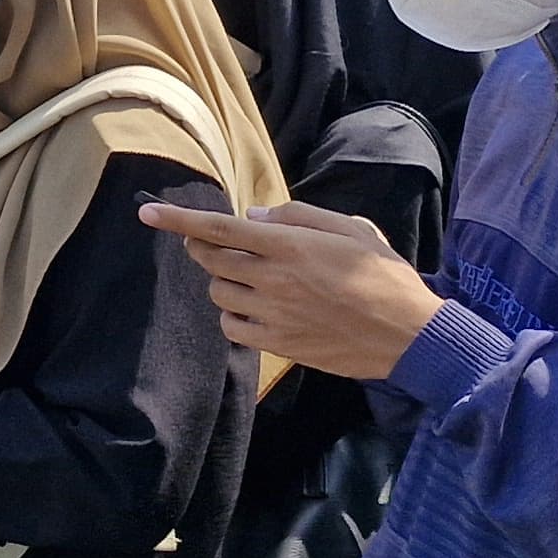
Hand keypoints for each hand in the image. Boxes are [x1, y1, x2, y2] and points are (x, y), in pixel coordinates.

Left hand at [140, 199, 444, 378]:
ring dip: (223, 281)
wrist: (411, 336)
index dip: (178, 219)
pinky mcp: (278, 345)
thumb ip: (299, 216)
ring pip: (219, 292)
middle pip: (210, 258)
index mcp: (290, 245)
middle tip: (212, 243)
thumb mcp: (353, 229)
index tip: (146, 212)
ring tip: (251, 279)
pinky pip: (233, 327)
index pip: (219, 228)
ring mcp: (273, 314)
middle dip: (201, 247)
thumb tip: (255, 216)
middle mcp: (274, 279)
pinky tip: (255, 309)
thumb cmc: (385, 276)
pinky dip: (234, 315)